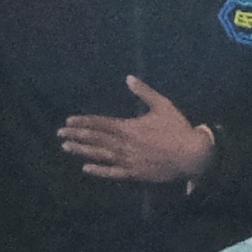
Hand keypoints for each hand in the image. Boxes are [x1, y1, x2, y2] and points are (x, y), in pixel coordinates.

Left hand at [54, 74, 215, 184]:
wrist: (192, 155)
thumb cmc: (177, 129)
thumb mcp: (163, 105)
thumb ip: (144, 92)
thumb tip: (129, 78)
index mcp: (129, 127)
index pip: (100, 123)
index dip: (83, 122)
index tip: (69, 121)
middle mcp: (124, 144)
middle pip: (95, 139)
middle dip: (76, 135)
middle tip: (60, 133)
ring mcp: (127, 160)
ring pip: (99, 154)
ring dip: (82, 151)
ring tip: (66, 147)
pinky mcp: (134, 173)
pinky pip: (112, 172)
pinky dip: (98, 171)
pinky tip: (86, 168)